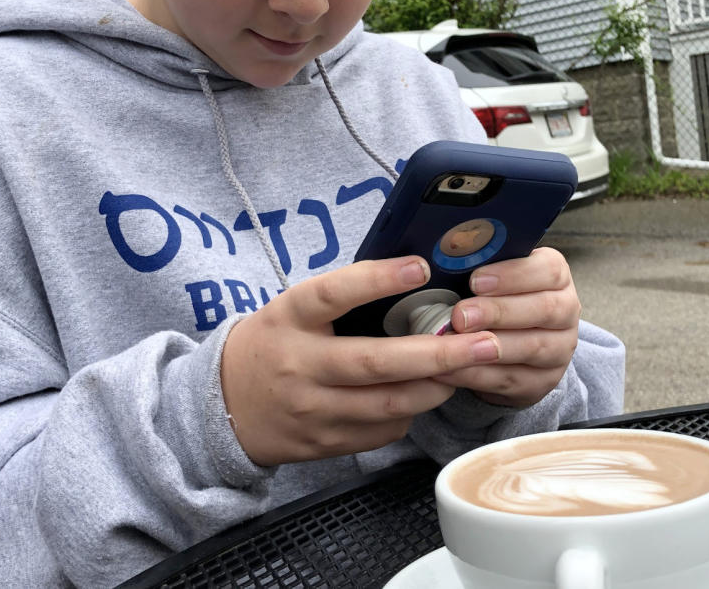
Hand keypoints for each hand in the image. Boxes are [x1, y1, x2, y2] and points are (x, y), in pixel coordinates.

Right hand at [221, 256, 503, 466]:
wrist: (222, 405)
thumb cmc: (274, 343)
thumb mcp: (293, 310)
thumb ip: (342, 300)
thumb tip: (417, 277)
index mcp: (289, 318)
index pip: (332, 294)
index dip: (376, 280)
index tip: (421, 266)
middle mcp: (298, 364)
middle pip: (375, 362)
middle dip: (437, 354)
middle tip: (486, 343)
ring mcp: (310, 409)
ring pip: (387, 405)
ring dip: (435, 388)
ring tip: (469, 369)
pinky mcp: (322, 443)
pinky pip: (380, 432)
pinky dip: (409, 414)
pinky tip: (424, 396)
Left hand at [434, 247, 580, 407]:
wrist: (508, 345)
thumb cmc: (492, 299)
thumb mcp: (490, 277)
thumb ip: (477, 266)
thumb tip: (443, 254)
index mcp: (555, 276)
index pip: (549, 270)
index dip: (513, 275)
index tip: (476, 280)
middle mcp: (566, 310)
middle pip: (544, 309)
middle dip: (498, 312)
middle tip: (461, 315)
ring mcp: (560, 348)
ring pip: (532, 347)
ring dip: (490, 347)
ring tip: (454, 346)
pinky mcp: (544, 381)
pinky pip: (512, 379)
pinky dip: (476, 376)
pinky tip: (449, 371)